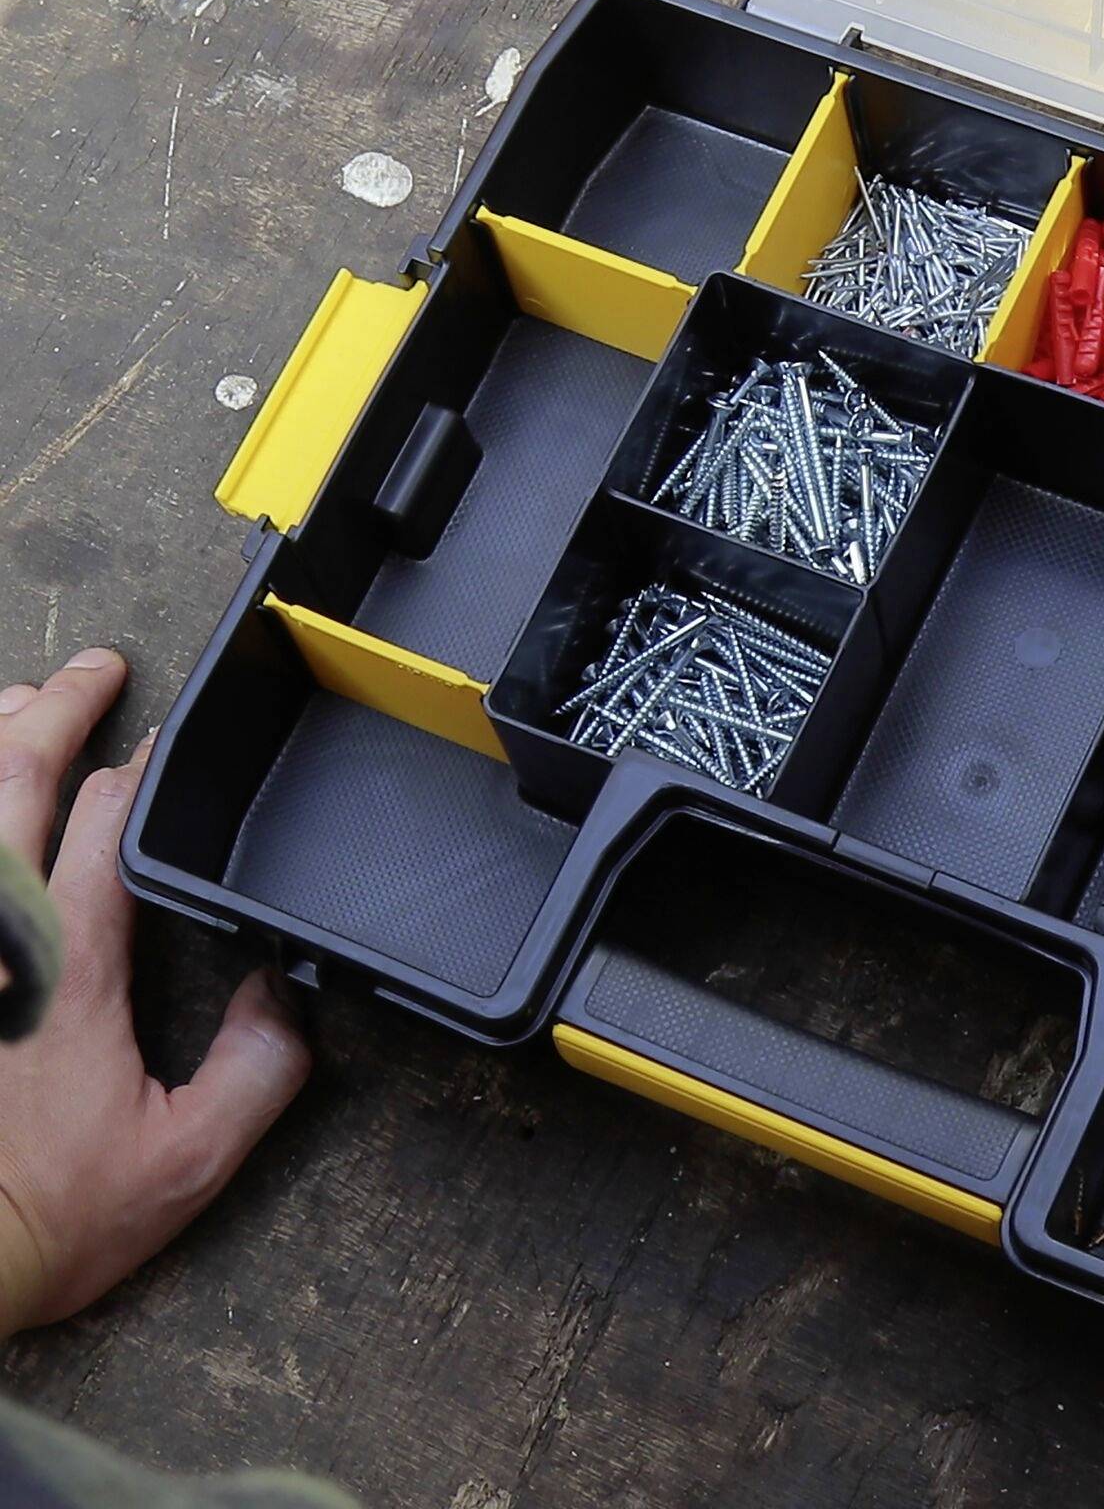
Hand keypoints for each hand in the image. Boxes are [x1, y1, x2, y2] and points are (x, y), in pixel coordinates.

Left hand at [0, 648, 310, 1339]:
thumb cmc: (41, 1220)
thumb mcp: (187, 1161)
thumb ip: (259, 1067)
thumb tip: (287, 991)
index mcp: (67, 969)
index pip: (106, 825)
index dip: (139, 771)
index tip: (161, 747)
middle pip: (12, 782)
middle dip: (55, 710)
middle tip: (93, 672)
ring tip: (20, 704)